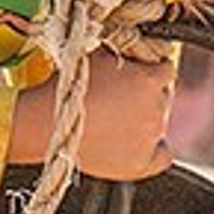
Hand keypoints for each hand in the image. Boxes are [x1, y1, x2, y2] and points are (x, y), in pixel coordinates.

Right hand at [63, 50, 179, 180]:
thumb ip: (125, 54)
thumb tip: (135, 51)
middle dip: (146, 97)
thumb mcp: (98, 57)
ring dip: (146, 121)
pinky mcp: (141, 162)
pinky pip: (163, 156)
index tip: (139, 76)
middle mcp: (156, 108)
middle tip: (120, 100)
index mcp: (149, 80)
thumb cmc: (68, 88)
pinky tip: (139, 145)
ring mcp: (150, 137)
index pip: (166, 71)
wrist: (47, 123)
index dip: (152, 73)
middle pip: (162, 99)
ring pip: (160, 125)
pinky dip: (155, 151)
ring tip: (116, 121)